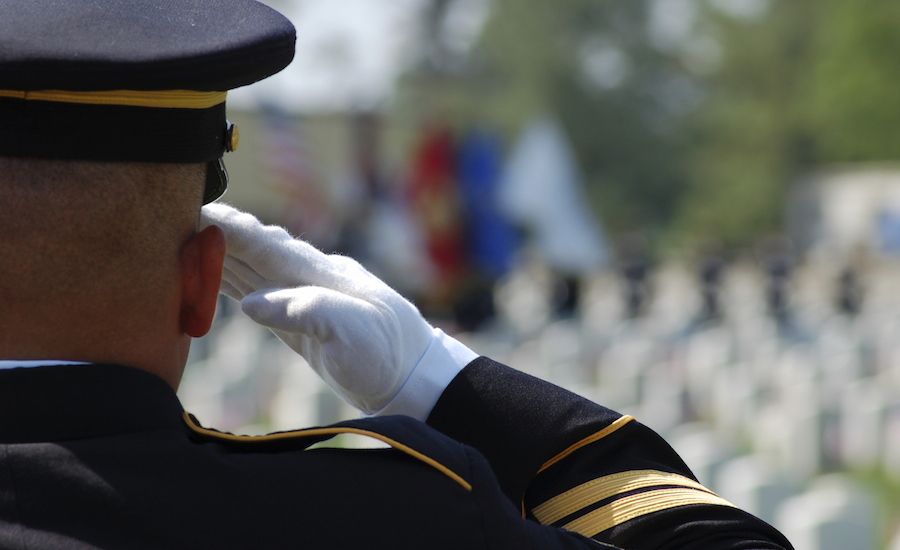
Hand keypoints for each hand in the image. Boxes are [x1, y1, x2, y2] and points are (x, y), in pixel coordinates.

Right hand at [200, 203, 474, 417]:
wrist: (412, 378)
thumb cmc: (388, 352)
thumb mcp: (352, 331)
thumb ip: (305, 310)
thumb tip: (251, 303)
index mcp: (321, 274)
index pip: (267, 245)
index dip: (231, 229)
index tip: (198, 211)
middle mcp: (309, 279)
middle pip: (254, 250)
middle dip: (216, 234)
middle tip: (174, 218)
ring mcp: (305, 299)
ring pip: (252, 270)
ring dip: (218, 256)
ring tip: (181, 241)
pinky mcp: (301, 324)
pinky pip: (258, 296)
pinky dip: (232, 284)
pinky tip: (214, 279)